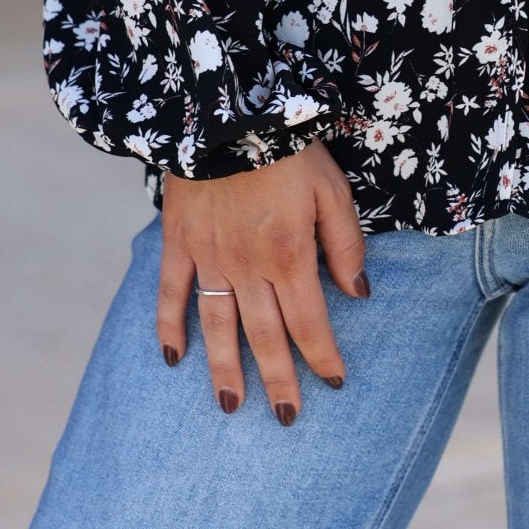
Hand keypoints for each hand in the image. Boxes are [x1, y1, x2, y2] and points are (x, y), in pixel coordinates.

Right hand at [157, 139, 368, 423]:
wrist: (226, 110)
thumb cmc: (289, 147)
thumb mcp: (332, 189)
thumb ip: (345, 244)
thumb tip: (358, 292)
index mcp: (289, 254)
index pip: (309, 322)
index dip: (323, 356)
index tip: (335, 383)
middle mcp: (247, 266)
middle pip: (264, 336)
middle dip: (278, 380)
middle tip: (285, 418)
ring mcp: (208, 256)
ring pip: (218, 326)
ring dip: (224, 370)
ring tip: (232, 406)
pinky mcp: (178, 241)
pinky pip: (170, 292)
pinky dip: (170, 326)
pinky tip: (175, 358)